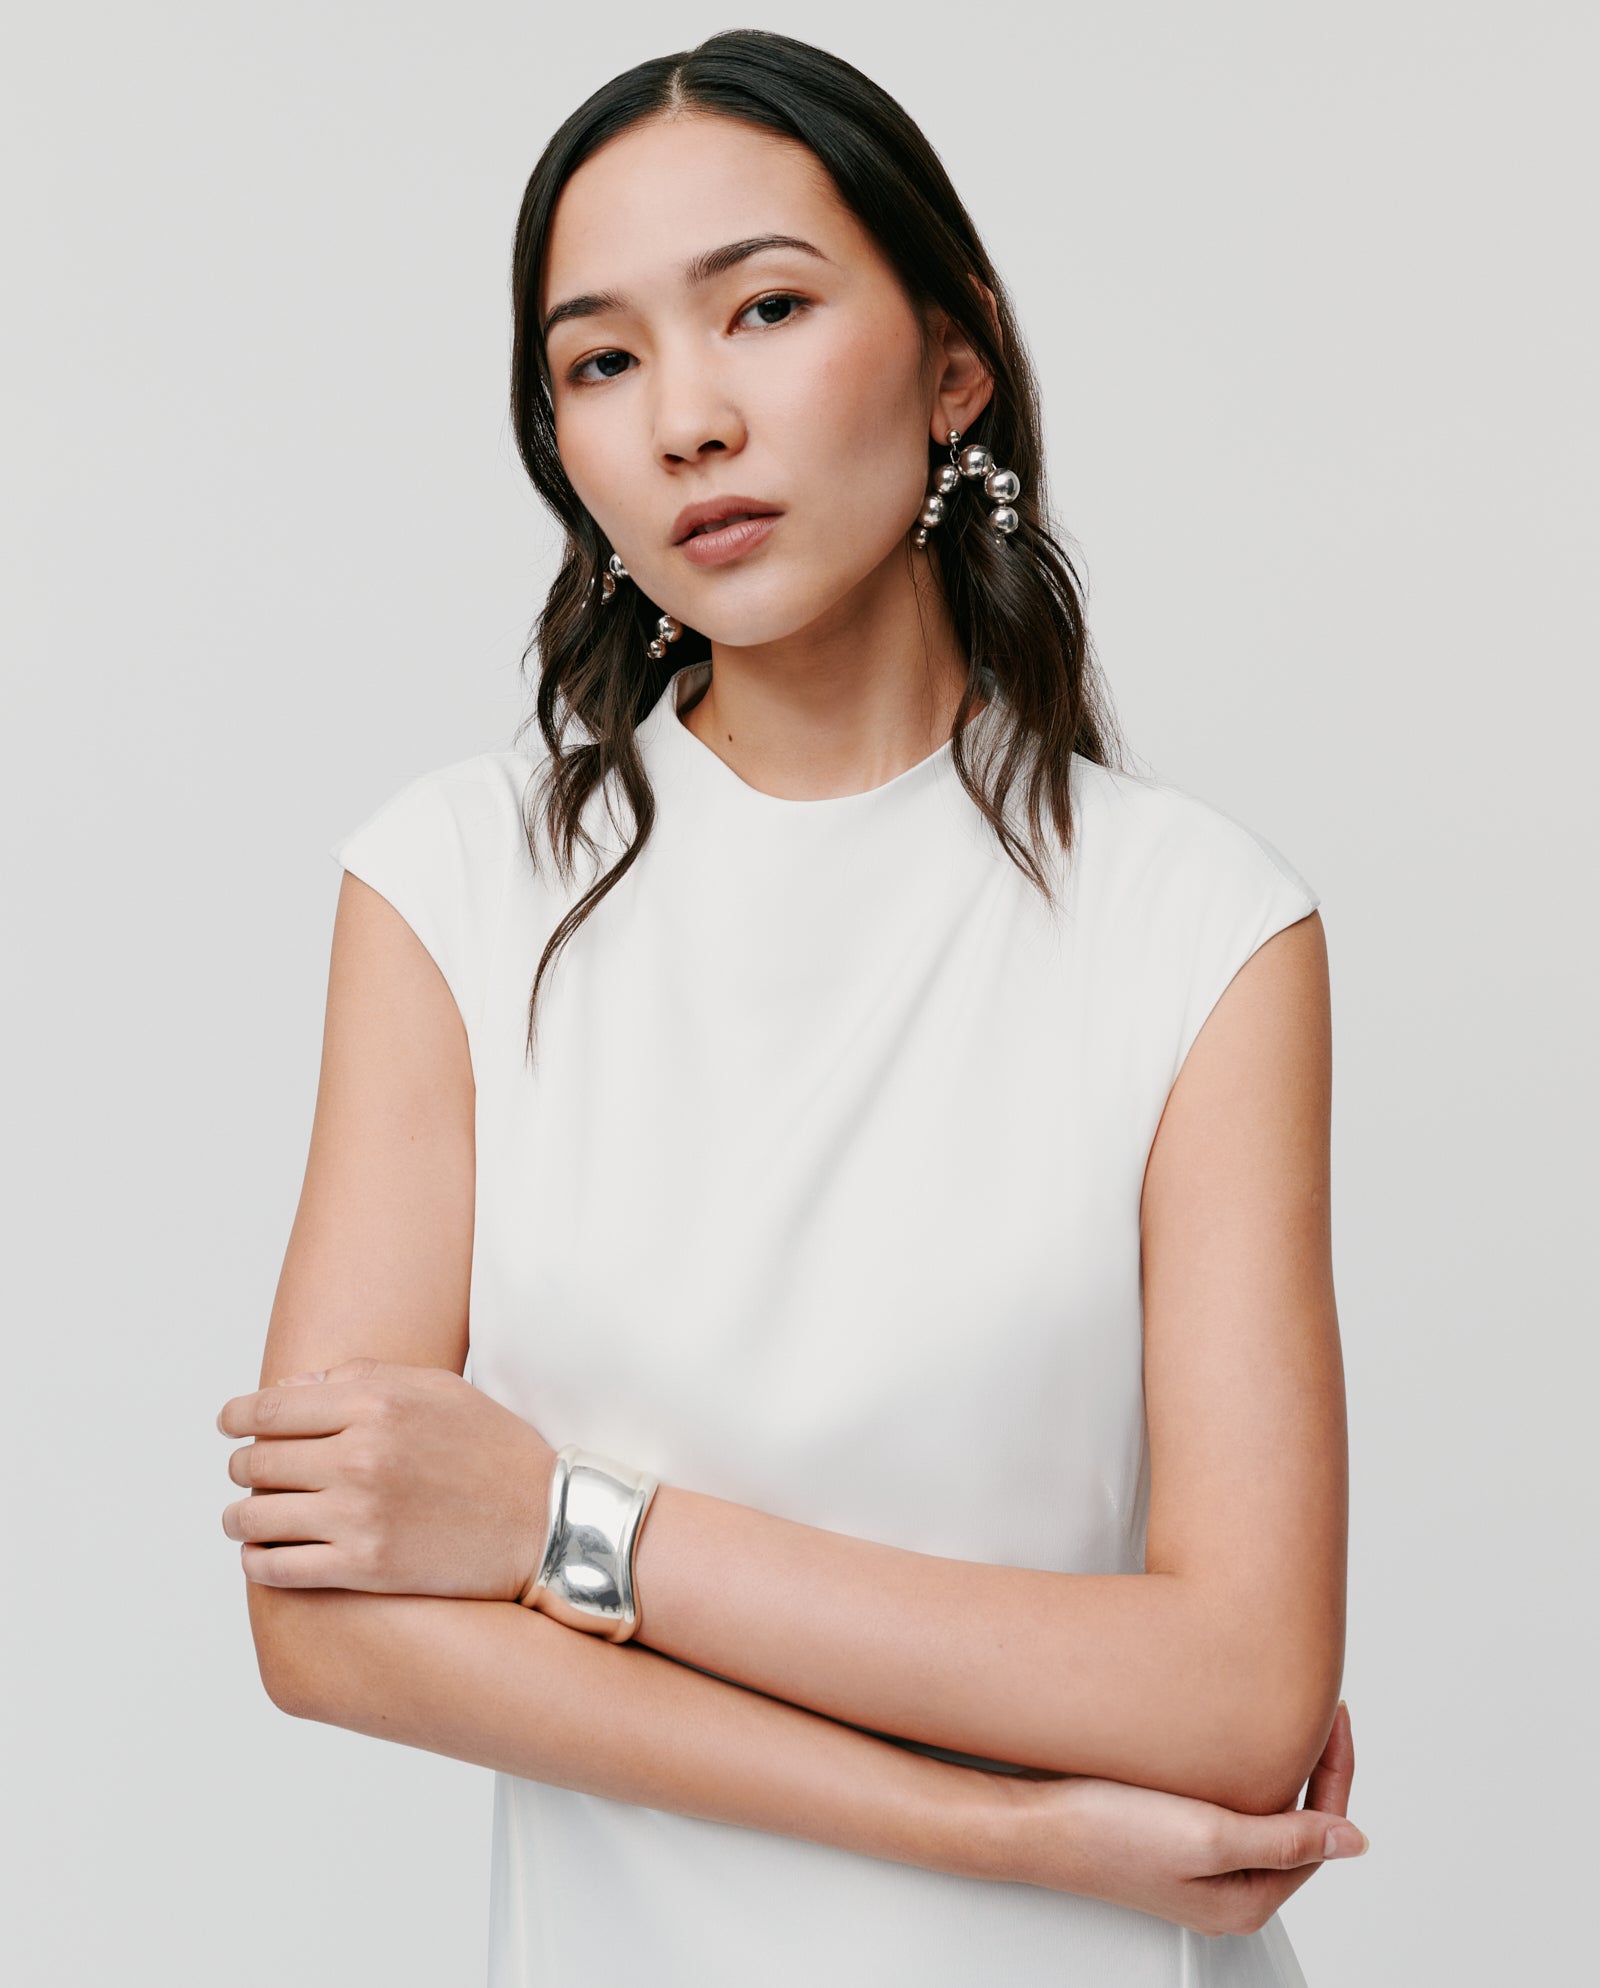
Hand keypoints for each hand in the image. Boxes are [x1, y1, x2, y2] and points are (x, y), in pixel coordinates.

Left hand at [217, 1356, 554, 1603]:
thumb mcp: (438, 1389)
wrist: (547, 1521)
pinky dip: (257, 1560)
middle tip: (250, 1471)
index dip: (237, 1416)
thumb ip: (362, 1377)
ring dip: (239, 1516)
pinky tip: (265, 1553)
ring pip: (254, 1516)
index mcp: (376, 1402)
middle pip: (256, 1460)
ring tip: (246, 1517)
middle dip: (243, 1465)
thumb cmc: (492, 1449)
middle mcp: (360, 1455)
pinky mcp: (364, 1567)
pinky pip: (276, 1567)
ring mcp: (359, 1515)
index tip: (229, 1423)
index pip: (271, 1408)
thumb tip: (288, 1388)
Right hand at [983, 1700, 1365, 1935]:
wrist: (1032, 1824)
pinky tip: (1230, 1739)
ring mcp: (1197, 1868)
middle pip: (1297, 1821)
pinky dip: (1241, 1769)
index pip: (1320, 1831)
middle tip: (1316, 1706)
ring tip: (1282, 1715)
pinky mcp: (1171, 1843)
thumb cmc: (1104, 1834)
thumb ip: (1286, 1839)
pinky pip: (1227, 1805)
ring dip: (1277, 1763)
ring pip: (1262, 1811)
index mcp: (1247, 1899)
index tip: (1333, 1715)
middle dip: (1311, 1764)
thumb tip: (1354, 1842)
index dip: (1334, 1769)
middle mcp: (1227, 1890)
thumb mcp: (1208, 1837)